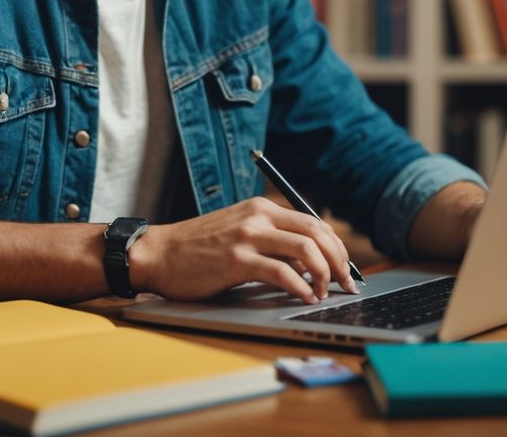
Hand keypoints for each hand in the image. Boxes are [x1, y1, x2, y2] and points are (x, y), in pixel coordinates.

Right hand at [129, 197, 358, 304]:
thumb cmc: (197, 249)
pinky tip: (305, 298)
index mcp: (261, 208)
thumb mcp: (238, 231)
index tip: (345, 268)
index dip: (336, 246)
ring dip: (324, 274)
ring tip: (326, 292)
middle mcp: (257, 216)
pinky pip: (281, 273)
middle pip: (316, 232)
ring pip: (305, 249)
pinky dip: (300, 287)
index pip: (313, 221)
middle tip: (347, 283)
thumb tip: (307, 263)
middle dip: (339, 260)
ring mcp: (247, 236)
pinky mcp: (236, 260)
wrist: (159, 253)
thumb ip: (270, 240)